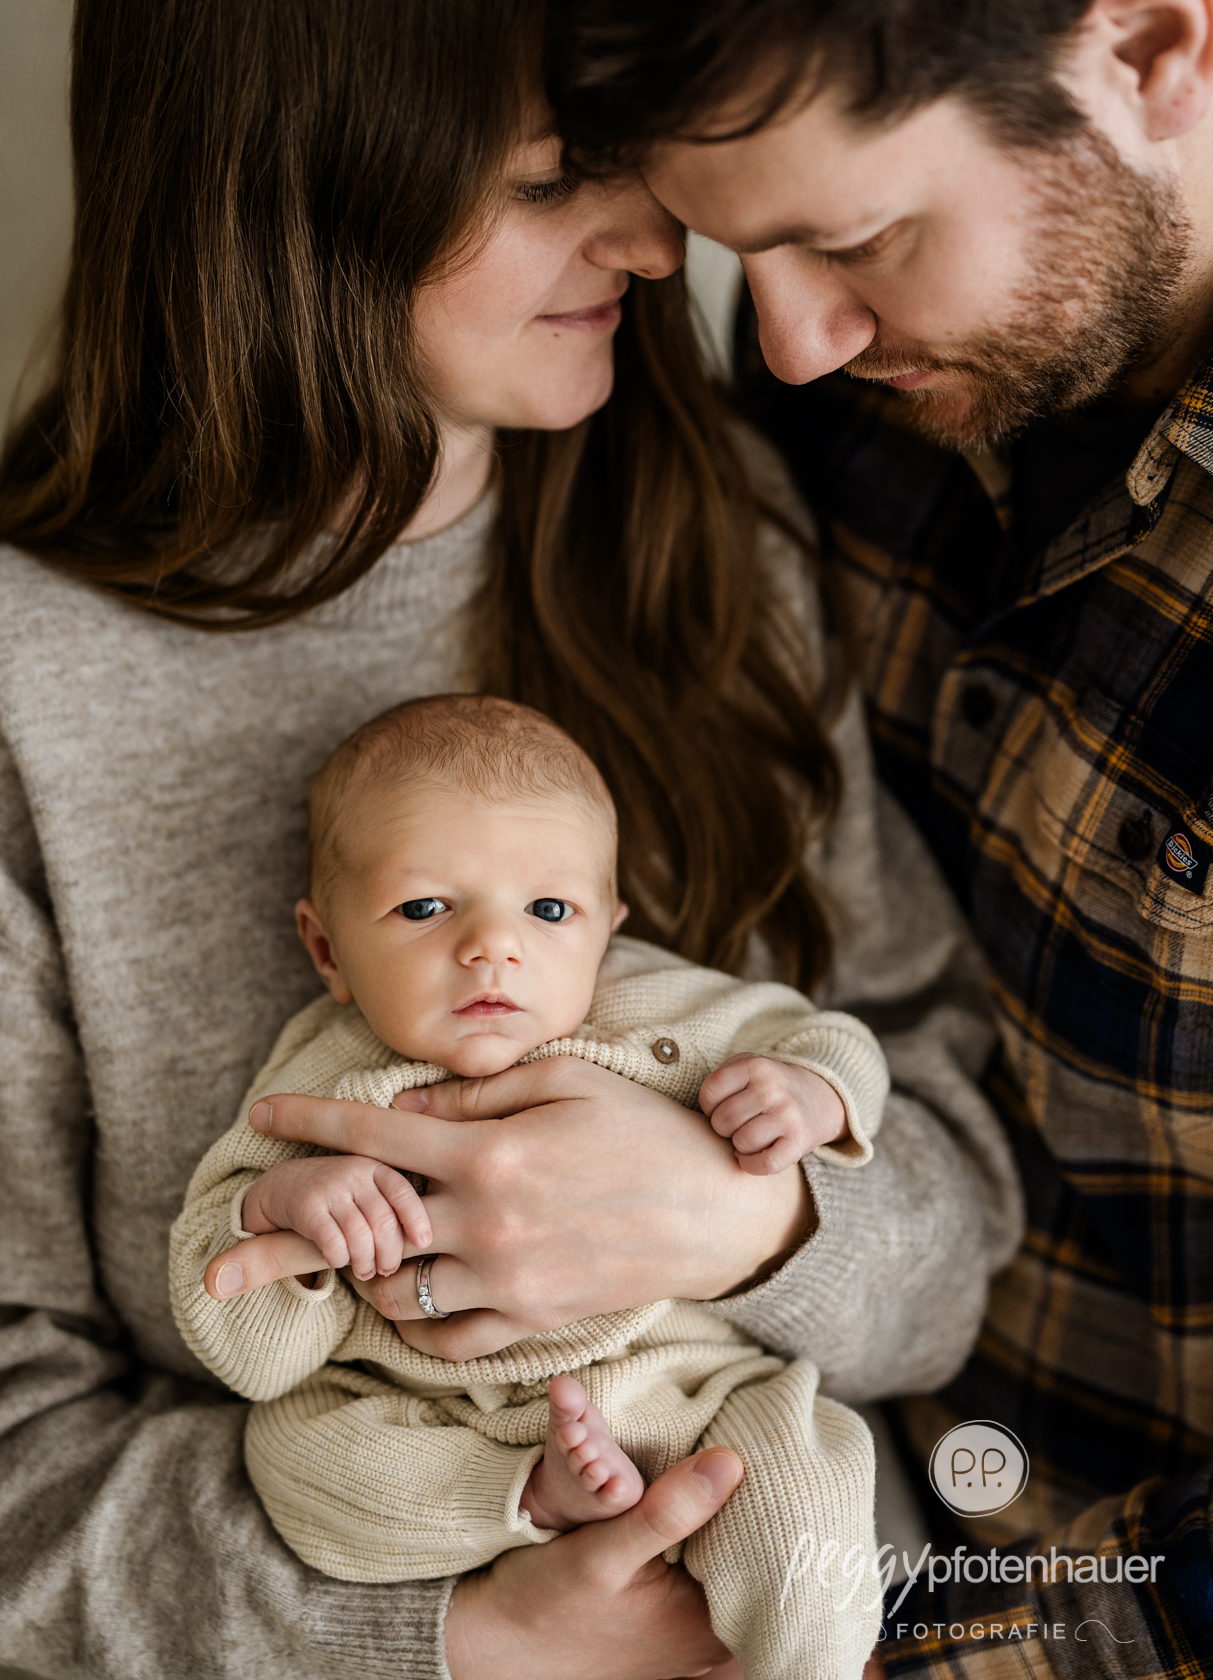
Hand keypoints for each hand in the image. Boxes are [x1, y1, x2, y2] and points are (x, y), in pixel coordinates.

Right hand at [203, 1155, 430, 1297]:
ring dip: (365, 1263)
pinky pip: (333, 1244)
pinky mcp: (306, 1207)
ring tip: (365, 1271)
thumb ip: (395, 1211)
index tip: (425, 1244)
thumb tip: (431, 1247)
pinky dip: (341, 1261)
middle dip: (390, 1254)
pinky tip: (339, 1262)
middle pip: (385, 1222)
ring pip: (361, 1236)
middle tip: (387, 1270)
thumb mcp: (369, 1194)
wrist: (281, 1186)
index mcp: (376, 1166)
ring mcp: (329, 1187)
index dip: (418, 1220)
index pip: (405, 1193)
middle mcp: (354, 1171)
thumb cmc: (340, 1197)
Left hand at [207, 1057, 811, 1357]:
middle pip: (364, 1226)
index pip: (375, 1137)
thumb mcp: (566, 1080)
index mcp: (491, 1154)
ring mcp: (506, 1281)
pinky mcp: (530, 1320)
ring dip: (367, 1263)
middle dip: (301, 1218)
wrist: (718, 1211)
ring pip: (396, 1288)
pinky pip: (445, 1338)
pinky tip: (410, 1290)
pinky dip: (414, 1319)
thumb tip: (407, 1109)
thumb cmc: (645, 1128)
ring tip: (359, 1243)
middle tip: (258, 1220)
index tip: (262, 1113)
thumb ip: (480, 1095)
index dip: (310, 1121)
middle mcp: (486, 1224)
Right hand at [444, 1447, 743, 1679]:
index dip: (770, 1502)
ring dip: (721, 1514)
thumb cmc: (543, 1599)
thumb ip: (667, 1511)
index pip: (767, 1554)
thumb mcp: (602, 1550)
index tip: (766, 1452)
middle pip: (752, 1555)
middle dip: (748, 1503)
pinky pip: (706, 1565)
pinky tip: (688, 1495)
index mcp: (706, 1627)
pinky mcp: (673, 1619)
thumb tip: (731, 1461)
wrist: (497, 1636)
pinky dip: (701, 1530)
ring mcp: (692, 1633)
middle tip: (743, 1444)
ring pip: (728, 1558)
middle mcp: (710, 1638)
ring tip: (718, 1462)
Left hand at [699, 1056, 846, 1174]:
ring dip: (739, 1146)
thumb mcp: (748, 1066)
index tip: (722, 1106)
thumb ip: (720, 1080)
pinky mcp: (799, 1142)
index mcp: (755, 1065)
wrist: (818, 1097)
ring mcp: (788, 1115)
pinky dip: (752, 1165)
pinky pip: (765, 1164)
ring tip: (748, 1136)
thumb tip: (705, 1118)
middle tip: (737, 1124)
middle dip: (723, 1127)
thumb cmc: (770, 1086)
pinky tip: (753, 1157)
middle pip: (723, 1120)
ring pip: (741, 1143)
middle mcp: (773, 1088)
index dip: (709, 1105)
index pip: (710, 1092)